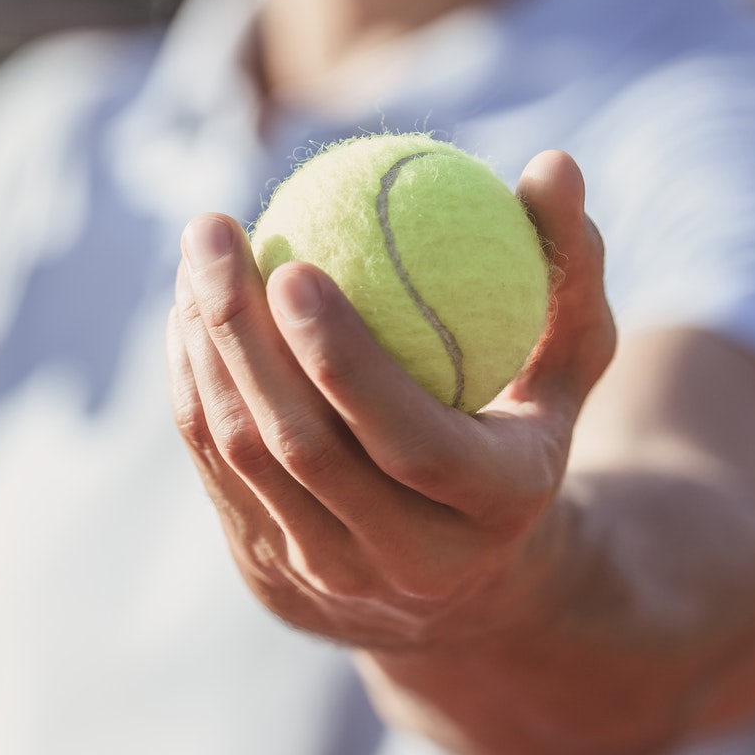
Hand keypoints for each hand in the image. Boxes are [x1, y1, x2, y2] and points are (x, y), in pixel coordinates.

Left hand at [167, 150, 616, 651]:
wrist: (476, 592)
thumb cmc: (525, 435)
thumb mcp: (570, 363)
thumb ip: (568, 270)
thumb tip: (555, 163)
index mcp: (491, 510)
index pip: (404, 439)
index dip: (341, 359)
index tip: (294, 262)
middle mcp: (404, 559)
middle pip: (300, 446)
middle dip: (240, 333)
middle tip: (214, 232)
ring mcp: (326, 574)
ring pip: (242, 456)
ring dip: (203, 349)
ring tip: (194, 256)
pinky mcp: (267, 569)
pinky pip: (213, 465)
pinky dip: (191, 382)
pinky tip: (184, 308)